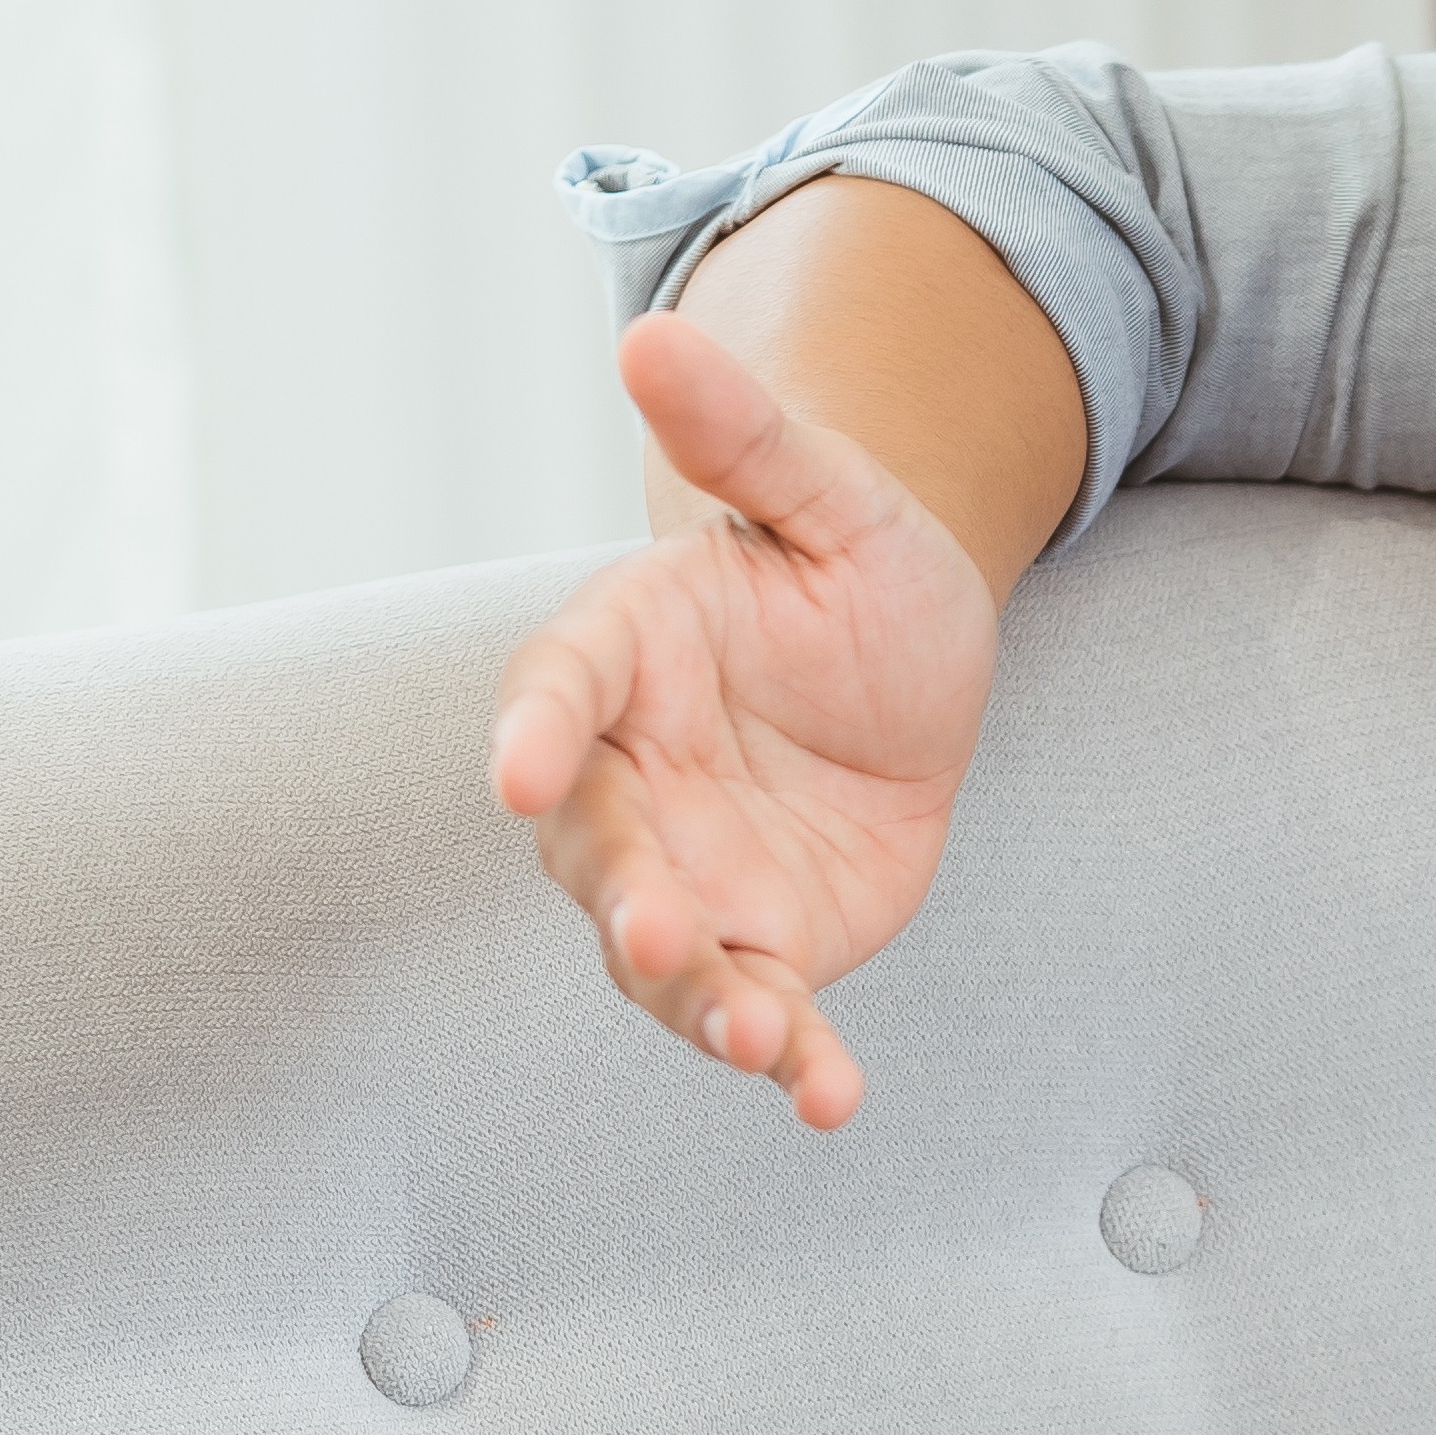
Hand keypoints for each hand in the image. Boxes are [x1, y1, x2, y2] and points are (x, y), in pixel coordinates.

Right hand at [487, 308, 1001, 1129]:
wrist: (918, 657)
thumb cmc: (854, 560)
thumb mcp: (828, 492)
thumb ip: (747, 436)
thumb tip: (657, 335)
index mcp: (621, 656)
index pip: (554, 690)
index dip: (534, 728)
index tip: (517, 768)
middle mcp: (629, 780)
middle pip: (595, 851)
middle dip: (624, 899)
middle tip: (663, 932)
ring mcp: (689, 874)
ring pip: (661, 958)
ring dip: (696, 1004)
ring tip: (754, 1039)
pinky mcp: (764, 946)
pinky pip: (762, 1014)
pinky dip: (791, 1061)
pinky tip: (830, 1099)